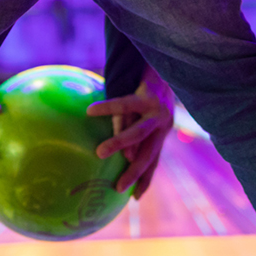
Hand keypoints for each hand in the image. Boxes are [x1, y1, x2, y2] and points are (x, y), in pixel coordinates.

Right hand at [86, 65, 174, 199]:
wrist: (164, 57)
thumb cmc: (147, 82)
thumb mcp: (141, 108)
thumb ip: (129, 125)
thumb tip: (106, 144)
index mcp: (162, 131)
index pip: (154, 160)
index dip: (146, 180)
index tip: (135, 199)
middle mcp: (163, 124)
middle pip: (149, 154)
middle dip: (134, 173)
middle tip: (117, 188)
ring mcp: (158, 111)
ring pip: (138, 132)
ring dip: (120, 144)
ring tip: (100, 153)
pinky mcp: (148, 95)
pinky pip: (125, 104)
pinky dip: (107, 109)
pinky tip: (91, 112)